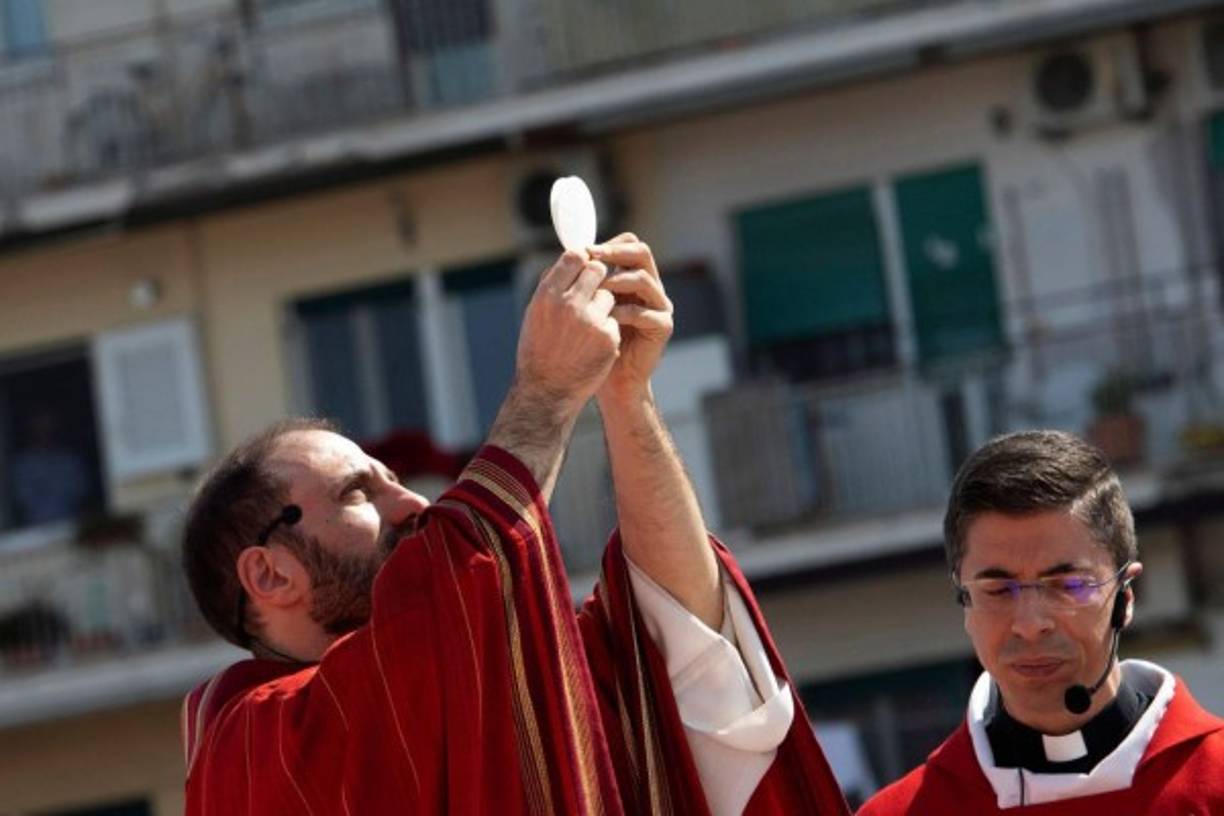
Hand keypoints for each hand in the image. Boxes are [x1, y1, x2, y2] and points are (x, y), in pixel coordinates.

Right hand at [515, 251, 620, 414]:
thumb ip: (552, 286)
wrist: (548, 391)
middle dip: (599, 277)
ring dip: (604, 304)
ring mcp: (591, 321)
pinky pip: (615, 319)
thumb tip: (571, 260)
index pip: (574, 256)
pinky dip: (608, 329)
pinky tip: (594, 345)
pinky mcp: (608, 337)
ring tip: (588, 325)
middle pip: (597, 269)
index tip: (585, 265)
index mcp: (547, 296)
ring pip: (609, 294)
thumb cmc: (538, 351)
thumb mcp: (535, 315)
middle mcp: (568, 304)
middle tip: (594, 290)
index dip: (582, 259)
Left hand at [589, 234, 672, 402]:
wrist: (608, 381)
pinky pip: (645, 312)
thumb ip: (580, 281)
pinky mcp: (662, 326)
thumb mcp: (583, 306)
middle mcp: (648, 287)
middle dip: (615, 253)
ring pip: (644, 279)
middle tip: (594, 258)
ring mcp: (659, 306)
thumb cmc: (590, 344)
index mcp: (631, 277)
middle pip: (642, 253)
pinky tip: (607, 318)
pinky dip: (623, 312)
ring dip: (618, 281)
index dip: (607, 244)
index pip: (628, 245)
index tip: (584, 250)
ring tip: (598, 291)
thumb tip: (566, 254)